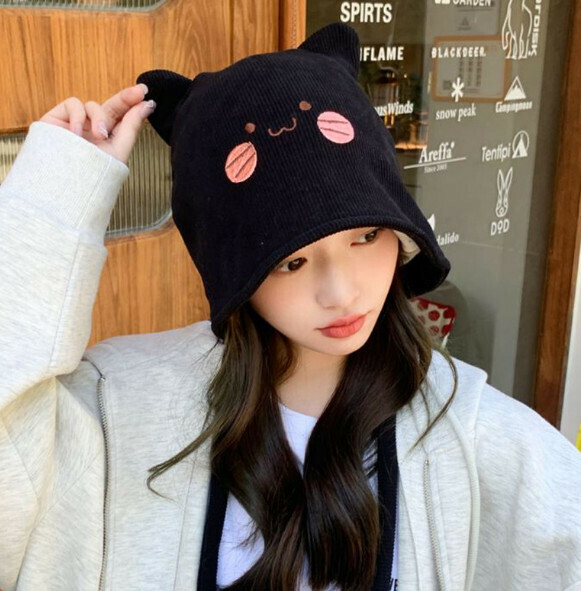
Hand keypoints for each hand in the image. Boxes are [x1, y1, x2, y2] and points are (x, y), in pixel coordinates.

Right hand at [38, 83, 155, 164]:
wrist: (64, 184)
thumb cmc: (93, 173)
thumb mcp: (119, 150)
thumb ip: (132, 126)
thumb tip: (147, 104)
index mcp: (108, 139)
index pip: (122, 118)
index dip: (133, 104)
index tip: (146, 95)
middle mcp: (92, 129)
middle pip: (111, 107)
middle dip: (126, 98)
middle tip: (139, 92)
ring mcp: (76, 123)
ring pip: (93, 105)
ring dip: (100, 118)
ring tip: (100, 135)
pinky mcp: (58, 118)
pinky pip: (73, 104)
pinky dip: (78, 116)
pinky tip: (77, 133)